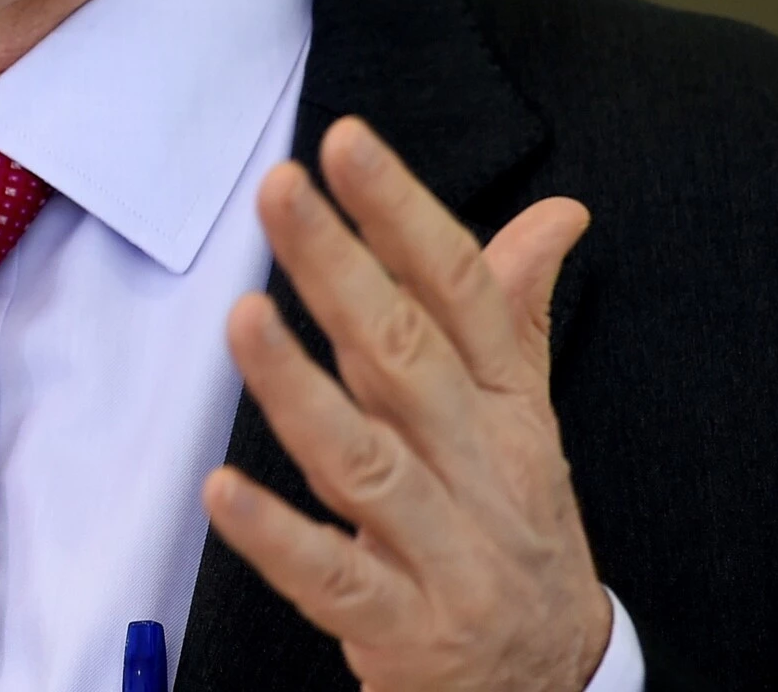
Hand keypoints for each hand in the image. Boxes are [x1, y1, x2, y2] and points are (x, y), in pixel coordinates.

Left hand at [203, 116, 611, 691]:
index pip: (461, 294)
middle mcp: (477, 468)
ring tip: (243, 318)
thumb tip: (555, 212)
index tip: (345, 141)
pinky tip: (222, 490)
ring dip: (300, 389)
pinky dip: (276, 535)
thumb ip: (514, 313)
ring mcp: (440, 551)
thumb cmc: (512, 525)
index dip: (404, 214)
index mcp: (505, 406)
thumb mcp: (525, 420)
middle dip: (340, 267)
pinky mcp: (399, 628)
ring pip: (364, 460)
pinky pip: (331, 577)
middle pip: (405, 356)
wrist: (548, 684)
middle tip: (280, 188)